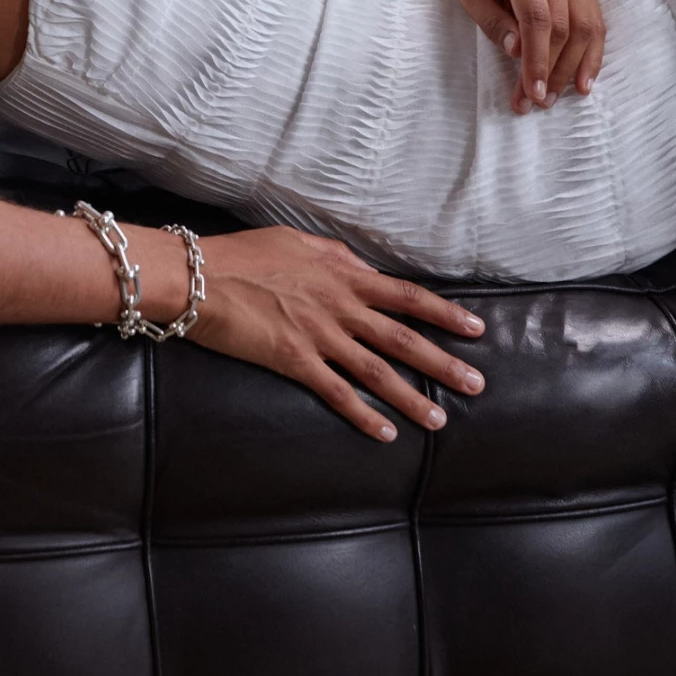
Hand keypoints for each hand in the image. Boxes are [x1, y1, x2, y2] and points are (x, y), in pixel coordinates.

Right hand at [188, 225, 485, 441]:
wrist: (198, 277)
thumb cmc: (242, 254)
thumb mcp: (297, 241)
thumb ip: (335, 256)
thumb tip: (362, 268)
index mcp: (343, 275)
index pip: (407, 296)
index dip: (444, 313)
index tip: (475, 328)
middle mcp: (340, 307)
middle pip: (403, 339)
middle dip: (443, 363)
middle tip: (477, 384)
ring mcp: (319, 336)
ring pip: (377, 372)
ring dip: (412, 398)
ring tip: (440, 420)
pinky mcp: (294, 361)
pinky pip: (336, 393)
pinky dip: (363, 416)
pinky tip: (384, 434)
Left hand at [442, 0, 605, 112]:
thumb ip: (495, 24)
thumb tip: (519, 54)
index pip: (536, 17)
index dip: (537, 59)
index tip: (532, 92)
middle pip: (563, 25)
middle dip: (552, 69)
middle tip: (538, 103)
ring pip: (585, 25)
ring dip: (573, 67)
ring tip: (558, 97)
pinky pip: (595, 19)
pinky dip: (592, 52)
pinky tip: (583, 80)